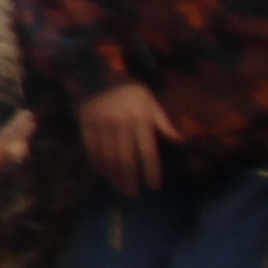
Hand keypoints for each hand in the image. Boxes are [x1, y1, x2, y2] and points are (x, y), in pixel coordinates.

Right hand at [77, 80, 173, 196]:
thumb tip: (181, 140)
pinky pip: (91, 149)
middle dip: (130, 179)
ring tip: (119, 188)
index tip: (153, 187)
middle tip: (133, 195)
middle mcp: (121, 125)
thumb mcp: (150, 101)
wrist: (95, 72)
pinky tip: (102, 173)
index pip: (147, 152)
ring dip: (114, 175)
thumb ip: (163, 122)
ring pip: (108, 157)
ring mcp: (102, 126)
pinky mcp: (86, 125)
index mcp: (140, 120)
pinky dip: (97, 163)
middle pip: (126, 159)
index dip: (151, 171)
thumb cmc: (128, 88)